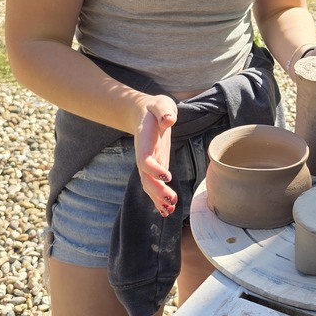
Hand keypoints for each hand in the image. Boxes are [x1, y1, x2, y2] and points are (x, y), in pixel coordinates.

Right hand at [133, 95, 178, 215]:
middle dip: (157, 191)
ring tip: (170, 210)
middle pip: (146, 178)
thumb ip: (163, 111)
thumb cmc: (155, 108)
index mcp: (144, 142)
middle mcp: (144, 156)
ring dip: (158, 199)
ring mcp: (149, 164)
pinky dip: (158, 199)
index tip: (167, 176)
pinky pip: (154, 186)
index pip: (145, 160)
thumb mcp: (160, 104)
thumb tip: (169, 119)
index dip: (154, 169)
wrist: (145, 113)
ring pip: (149, 185)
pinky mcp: (155, 167)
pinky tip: (167, 211)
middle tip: (171, 200)